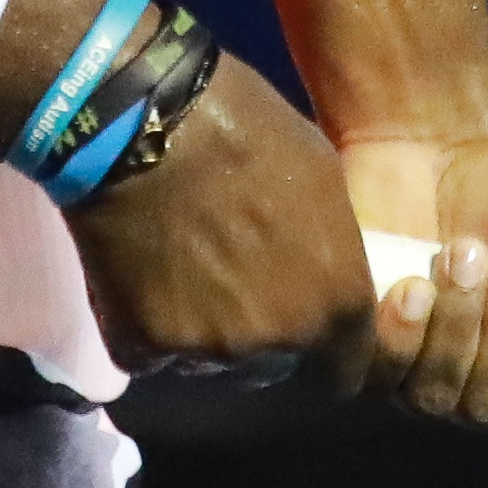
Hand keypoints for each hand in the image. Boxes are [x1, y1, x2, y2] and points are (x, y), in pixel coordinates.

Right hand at [60, 51, 371, 376]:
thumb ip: (328, 248)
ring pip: (212, 360)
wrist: (142, 120)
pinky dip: (148, 326)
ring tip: (182, 267)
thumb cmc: (244, 129)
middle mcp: (277, 341)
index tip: (303, 323)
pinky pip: (152, 354)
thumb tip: (316, 273)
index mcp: (335, 302)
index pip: (346, 366)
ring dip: (205, 332)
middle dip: (262, 335)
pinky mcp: (143, 347)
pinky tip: (140, 273)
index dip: (326, 346)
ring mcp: (207, 351)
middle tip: (232, 277)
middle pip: (274, 364)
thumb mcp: (321, 178)